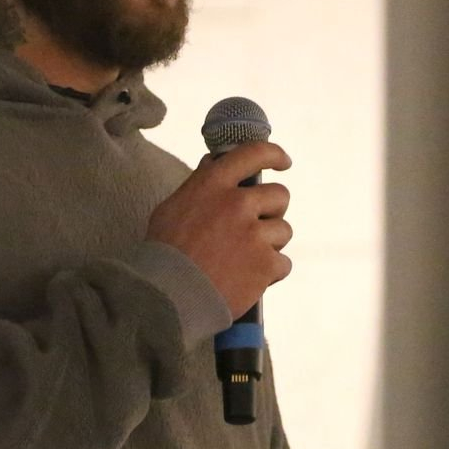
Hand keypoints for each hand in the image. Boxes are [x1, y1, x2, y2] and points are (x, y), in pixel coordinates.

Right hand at [145, 141, 293, 318]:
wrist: (170, 296)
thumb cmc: (165, 253)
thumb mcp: (172, 207)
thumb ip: (198, 184)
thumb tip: (214, 164)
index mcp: (213, 184)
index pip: (254, 153)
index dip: (274, 155)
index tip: (282, 162)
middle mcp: (238, 203)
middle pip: (279, 195)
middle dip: (273, 210)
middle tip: (257, 227)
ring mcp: (255, 234)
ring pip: (284, 231)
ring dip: (270, 244)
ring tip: (246, 259)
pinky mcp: (266, 263)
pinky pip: (283, 263)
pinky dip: (270, 273)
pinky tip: (249, 279)